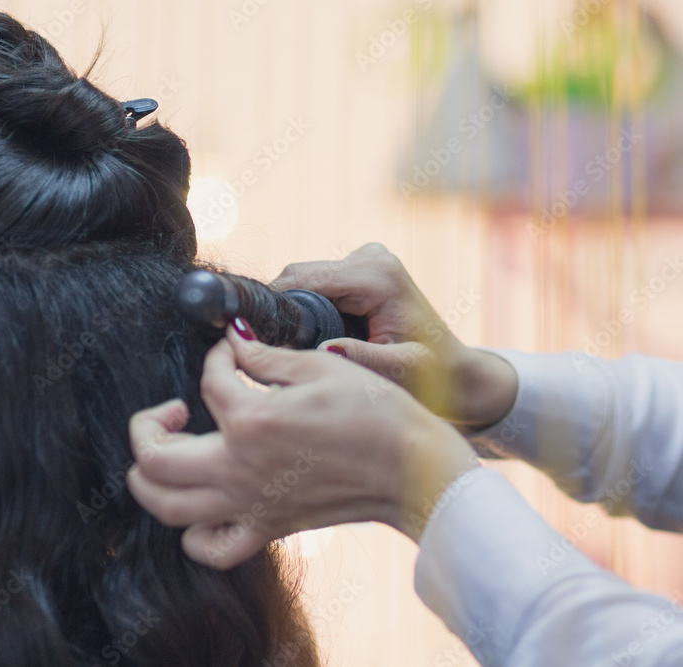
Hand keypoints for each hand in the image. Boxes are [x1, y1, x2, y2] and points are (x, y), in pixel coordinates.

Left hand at [126, 321, 478, 569]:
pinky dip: (192, 531)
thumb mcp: (320, 367)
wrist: (413, 469)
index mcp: (251, 422)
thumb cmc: (374, 414)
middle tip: (172, 409)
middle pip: (153, 458)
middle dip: (147, 425)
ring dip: (151, 478)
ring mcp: (248, 505)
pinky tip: (204, 502)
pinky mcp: (265, 529)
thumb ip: (264, 354)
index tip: (233, 351)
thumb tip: (234, 341)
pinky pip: (208, 547)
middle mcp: (238, 469)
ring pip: (165, 507)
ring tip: (171, 453)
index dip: (217, 356)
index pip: (207, 380)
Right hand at [272, 243, 516, 430]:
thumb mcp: (400, 373)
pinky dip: (305, 306)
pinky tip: (307, 336)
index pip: (303, 279)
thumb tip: (324, 349)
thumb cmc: (433, 378)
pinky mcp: (362, 268)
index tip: (251, 336)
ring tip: (288, 347)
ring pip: (303, 277)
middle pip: (298, 274)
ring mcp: (366, 259)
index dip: (272, 304)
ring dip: (292, 308)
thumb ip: (364, 360)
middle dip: (280, 308)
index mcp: (378, 277)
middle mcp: (371, 258)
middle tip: (265, 348)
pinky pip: (316, 282)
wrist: (458, 374)